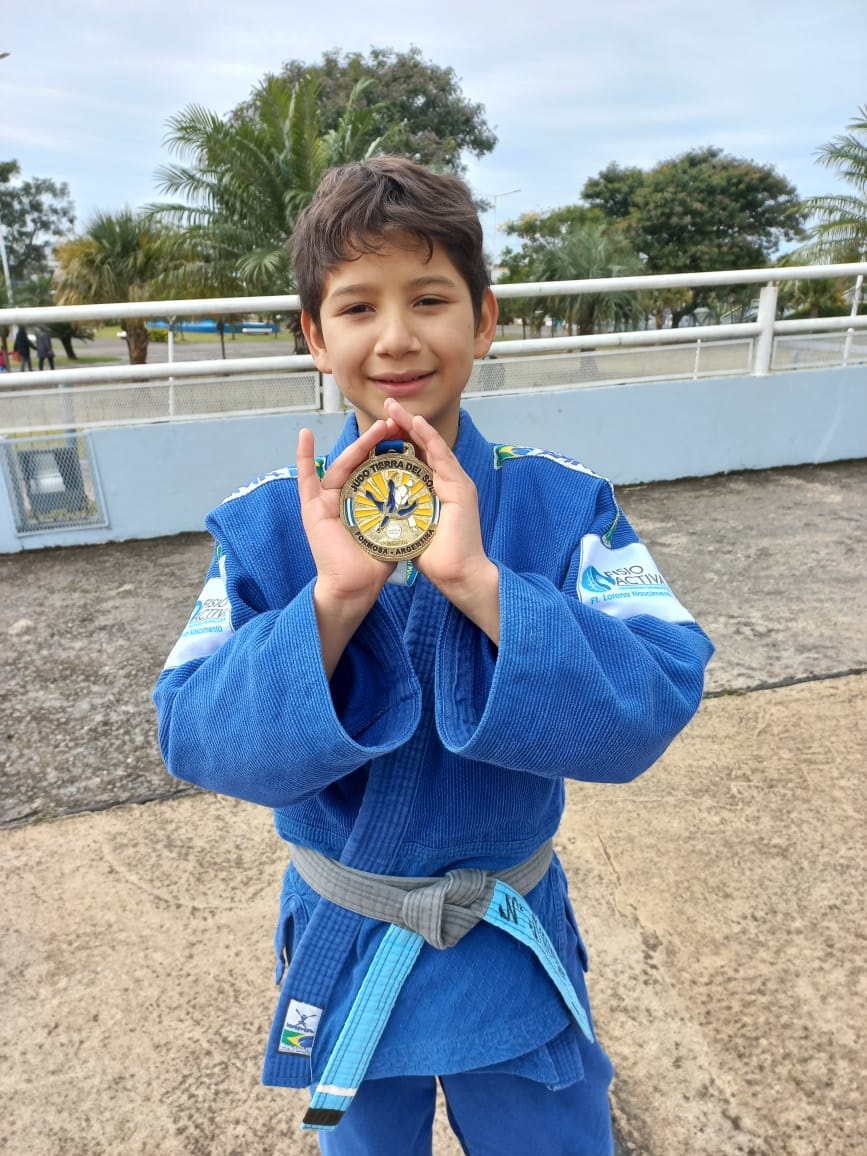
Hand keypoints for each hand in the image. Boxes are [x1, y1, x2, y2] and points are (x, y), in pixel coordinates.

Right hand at [297, 418, 399, 673]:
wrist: (356, 587)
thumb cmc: (376, 563)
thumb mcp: (397, 529)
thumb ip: (405, 512)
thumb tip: (428, 494)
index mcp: (366, 499)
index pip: (379, 467)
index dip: (392, 449)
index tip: (409, 430)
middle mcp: (346, 495)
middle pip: (363, 461)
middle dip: (378, 440)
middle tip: (395, 421)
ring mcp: (328, 500)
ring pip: (343, 464)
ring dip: (358, 444)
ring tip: (375, 426)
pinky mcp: (312, 508)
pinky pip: (306, 478)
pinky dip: (304, 457)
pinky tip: (304, 436)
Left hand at [383, 398, 499, 643]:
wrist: (459, 576)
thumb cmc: (437, 559)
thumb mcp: (410, 529)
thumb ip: (400, 514)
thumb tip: (380, 509)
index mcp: (436, 491)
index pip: (416, 458)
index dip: (400, 440)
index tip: (382, 426)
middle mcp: (448, 483)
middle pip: (424, 446)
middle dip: (405, 425)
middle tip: (388, 406)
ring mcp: (457, 483)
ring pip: (432, 446)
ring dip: (414, 425)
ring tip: (395, 408)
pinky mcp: (461, 488)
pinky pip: (442, 457)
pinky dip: (428, 439)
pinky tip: (416, 424)